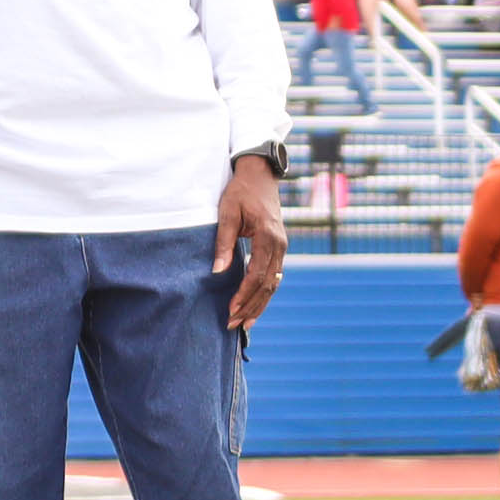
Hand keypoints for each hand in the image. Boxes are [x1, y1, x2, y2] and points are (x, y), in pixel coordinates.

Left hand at [212, 153, 285, 326]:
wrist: (260, 175)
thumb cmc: (241, 192)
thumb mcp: (227, 212)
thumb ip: (223, 242)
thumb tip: (217, 272)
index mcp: (269, 237)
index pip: (257, 275)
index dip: (244, 295)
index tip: (231, 310)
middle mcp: (280, 246)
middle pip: (268, 285)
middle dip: (251, 306)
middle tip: (233, 324)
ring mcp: (282, 247)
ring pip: (274, 283)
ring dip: (259, 304)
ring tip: (245, 323)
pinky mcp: (279, 248)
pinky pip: (274, 275)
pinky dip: (265, 293)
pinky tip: (255, 305)